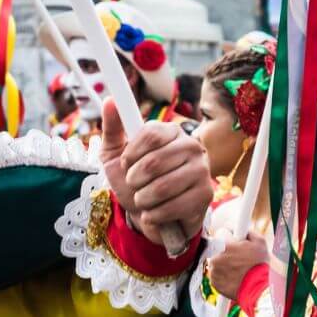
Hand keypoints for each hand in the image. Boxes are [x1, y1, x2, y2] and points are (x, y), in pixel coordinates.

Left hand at [99, 98, 211, 246]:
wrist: (150, 214)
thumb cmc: (134, 181)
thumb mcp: (115, 155)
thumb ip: (113, 129)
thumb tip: (110, 101)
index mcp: (170, 131)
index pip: (150, 134)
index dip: (131, 154)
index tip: (125, 164)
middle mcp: (191, 146)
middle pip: (154, 162)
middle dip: (134, 180)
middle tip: (134, 186)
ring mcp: (201, 170)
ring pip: (162, 187)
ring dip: (143, 199)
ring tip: (143, 200)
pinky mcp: (205, 194)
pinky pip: (173, 206)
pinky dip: (154, 215)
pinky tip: (153, 214)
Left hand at [208, 233, 268, 299]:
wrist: (258, 290)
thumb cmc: (260, 266)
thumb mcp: (260, 242)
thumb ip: (248, 232)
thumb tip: (242, 229)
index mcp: (224, 245)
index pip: (220, 233)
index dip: (230, 237)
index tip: (234, 240)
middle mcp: (215, 257)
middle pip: (217, 248)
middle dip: (226, 251)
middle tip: (239, 257)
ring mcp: (213, 271)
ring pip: (216, 262)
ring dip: (224, 263)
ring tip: (239, 269)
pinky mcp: (214, 282)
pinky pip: (216, 275)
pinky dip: (223, 275)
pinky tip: (235, 277)